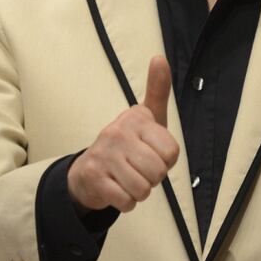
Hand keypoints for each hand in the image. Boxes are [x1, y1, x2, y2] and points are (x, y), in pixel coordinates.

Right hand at [68, 55, 178, 212]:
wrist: (88, 172)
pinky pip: (127, 201)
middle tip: (139, 170)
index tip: (152, 154)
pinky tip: (118, 190)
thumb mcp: (147, 117)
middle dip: (153, 179)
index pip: (172, 153)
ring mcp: (105, 154)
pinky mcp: (94, 177)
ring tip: (128, 179)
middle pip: (158, 172)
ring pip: (143, 188)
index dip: (166, 161)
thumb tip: (159, 57)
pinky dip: (126, 203)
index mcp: (136, 118)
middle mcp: (118, 132)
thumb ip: (157, 90)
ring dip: (139, 192)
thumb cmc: (126, 144)